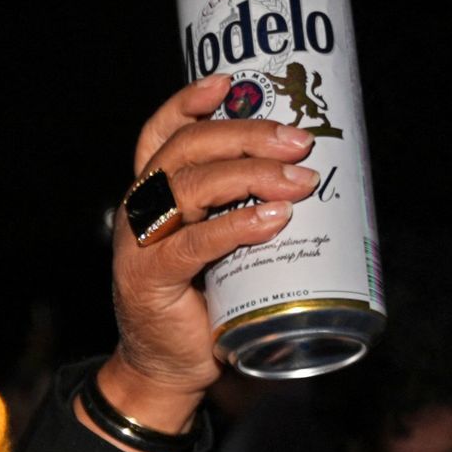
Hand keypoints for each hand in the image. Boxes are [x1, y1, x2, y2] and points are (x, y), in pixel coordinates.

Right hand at [96, 76, 320, 429]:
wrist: (169, 367)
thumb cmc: (203, 302)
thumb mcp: (221, 245)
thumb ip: (242, 211)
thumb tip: (313, 177)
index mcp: (153, 193)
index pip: (162, 133)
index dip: (188, 101)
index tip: (230, 83)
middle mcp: (140, 208)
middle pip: (186, 149)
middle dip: (247, 136)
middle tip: (301, 142)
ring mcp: (139, 242)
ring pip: (190, 186)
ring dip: (251, 175)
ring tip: (300, 181)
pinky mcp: (148, 278)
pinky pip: (193, 242)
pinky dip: (236, 226)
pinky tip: (273, 218)